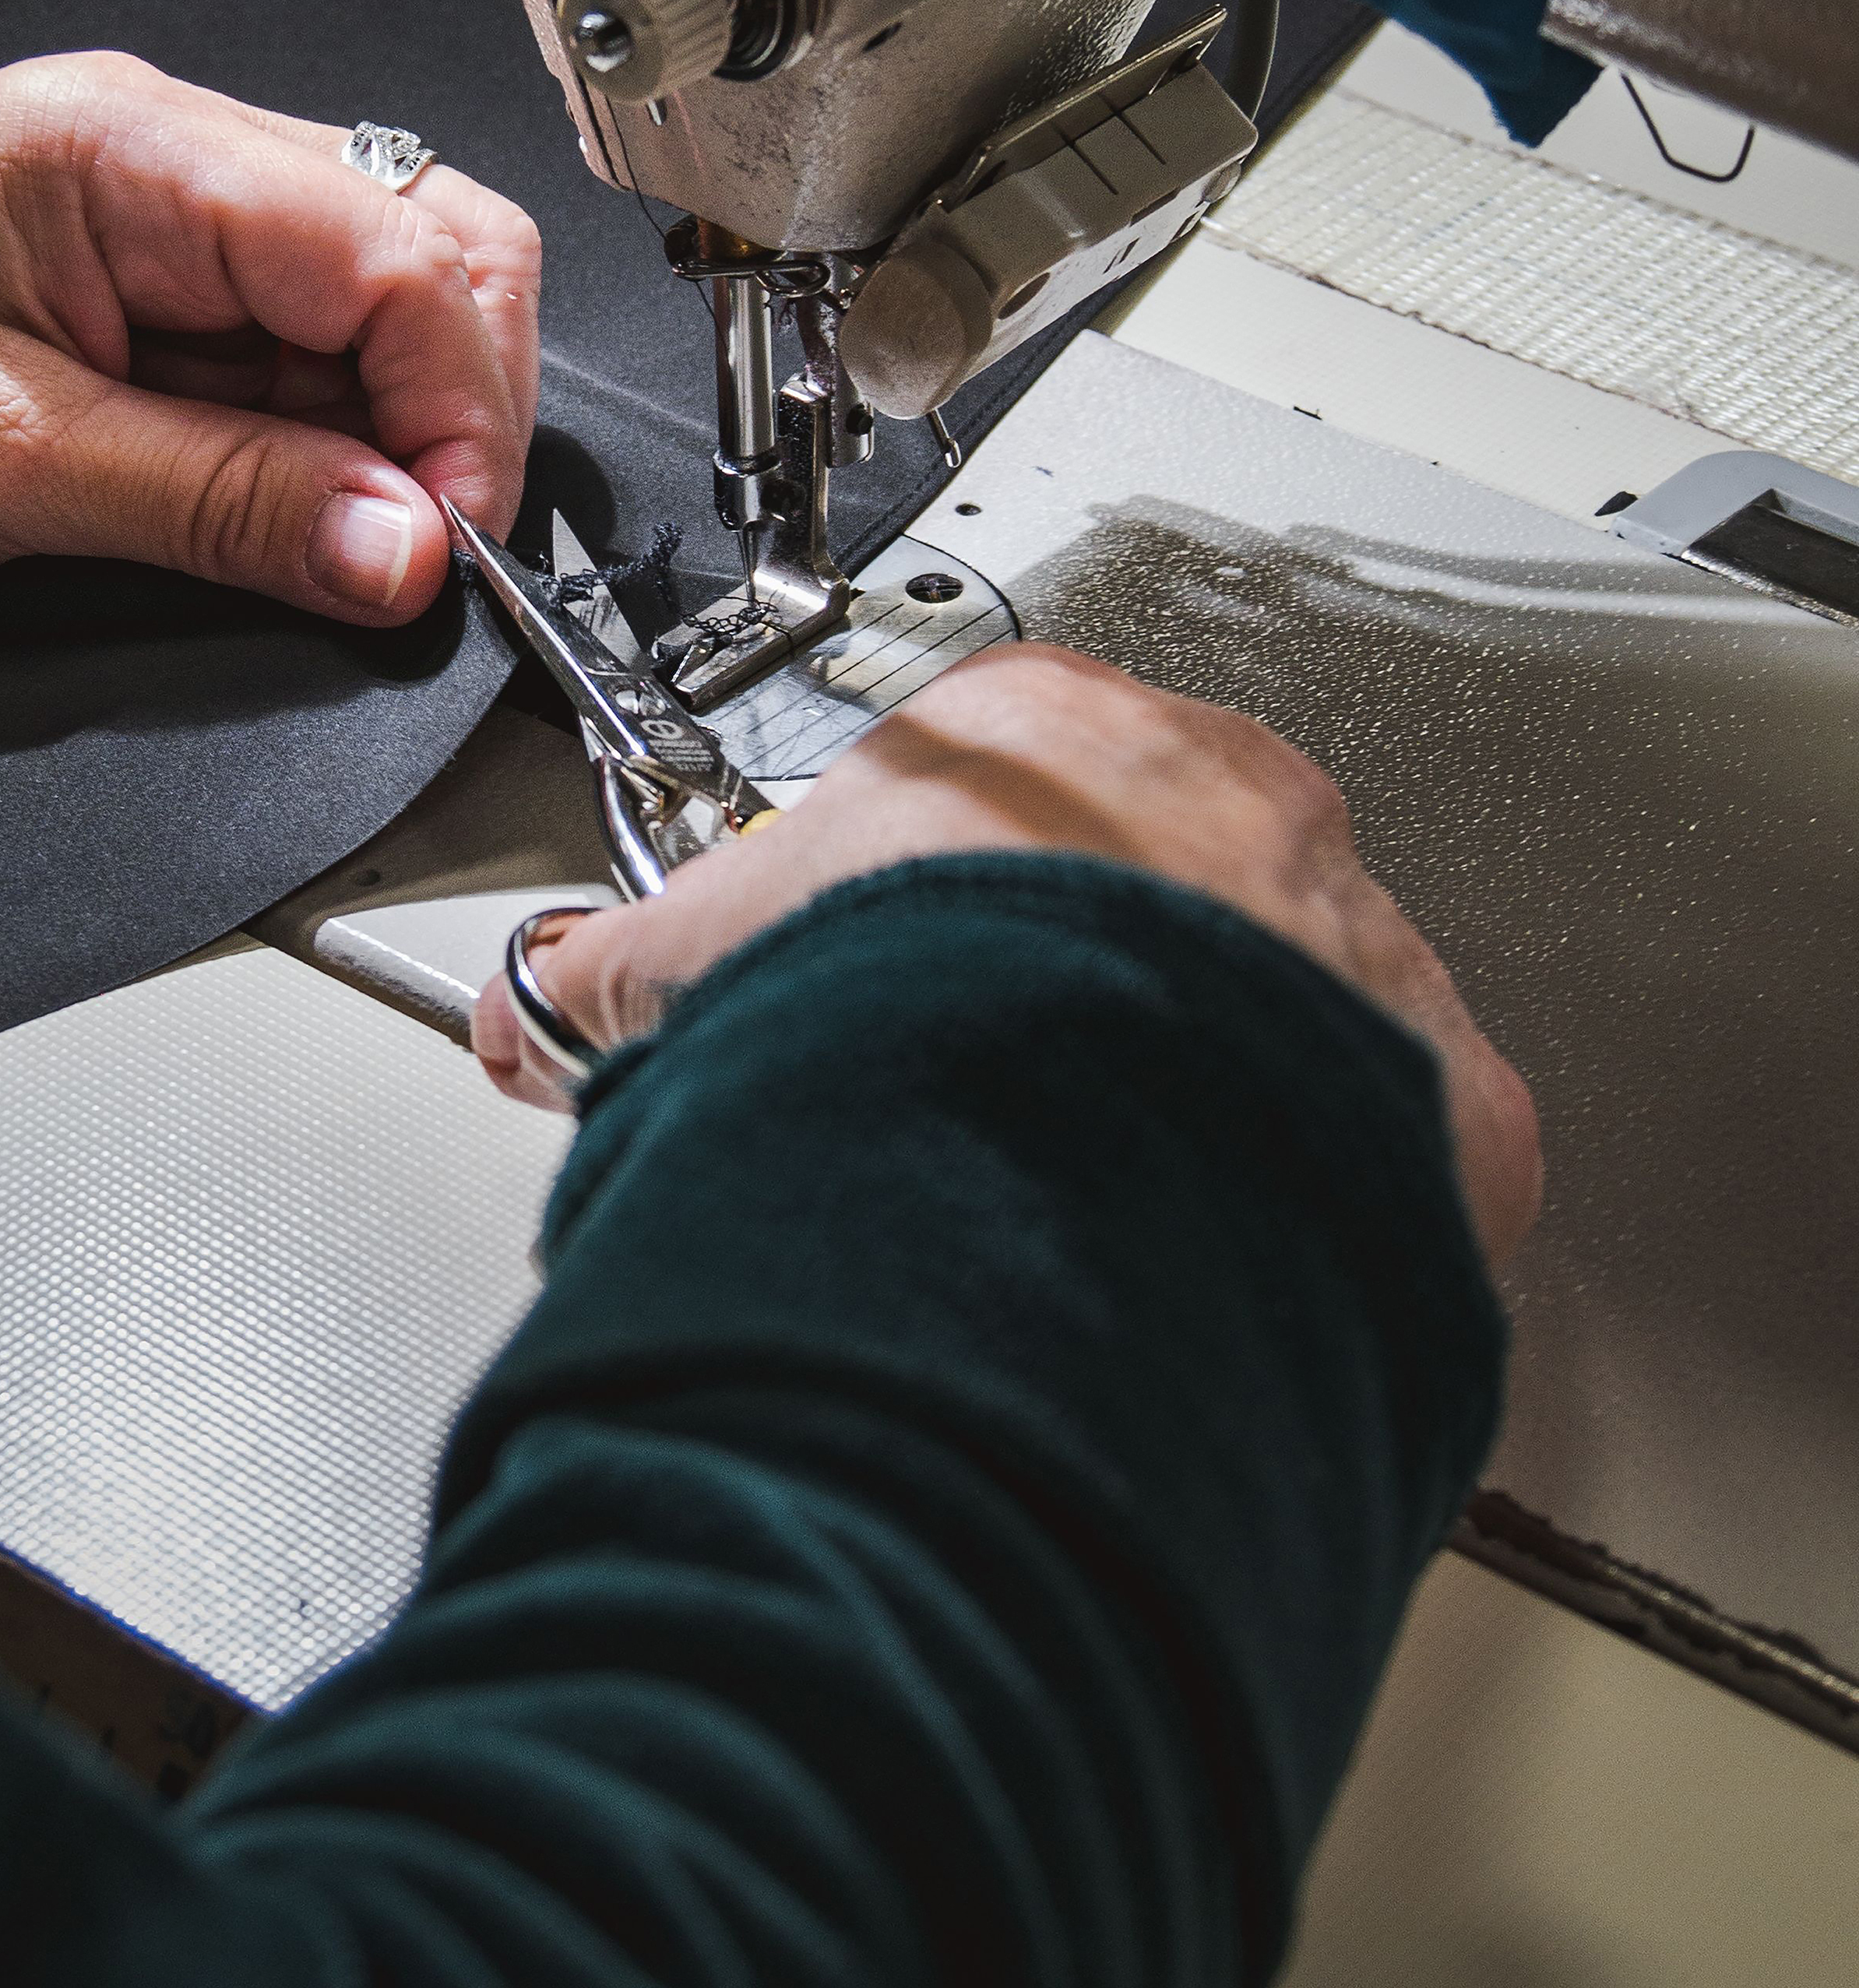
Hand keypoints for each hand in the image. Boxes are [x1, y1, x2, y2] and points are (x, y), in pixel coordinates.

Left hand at [0, 56, 539, 624]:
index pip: (402, 251)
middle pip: (431, 248)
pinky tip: (271, 499)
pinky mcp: (149, 274)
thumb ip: (219, 504)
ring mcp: (164, 205)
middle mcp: (166, 146)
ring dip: (386, 428)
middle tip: (410, 550)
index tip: (440, 548)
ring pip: (383, 301)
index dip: (457, 411)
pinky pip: (300, 343)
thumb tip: (403, 550)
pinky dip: (321, 434)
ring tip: (321, 534)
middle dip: (453, 409)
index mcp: (127, 148)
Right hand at [475, 643, 1540, 1267]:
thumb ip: (613, 973)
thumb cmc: (905, 1020)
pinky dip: (1308, 1200)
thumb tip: (543, 1002)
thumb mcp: (695, 973)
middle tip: (967, 1084)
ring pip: (1274, 1001)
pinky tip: (1203, 1255)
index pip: (974, 786)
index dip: (898, 895)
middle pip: (1137, 878)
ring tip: (1081, 1187)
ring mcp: (1357, 940)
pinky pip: (1384, 1141)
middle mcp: (1231, 802)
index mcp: (1048, 732)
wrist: (1079, 1164)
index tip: (868, 975)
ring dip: (1192, 1080)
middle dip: (1057, 975)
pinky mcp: (1444, 1099)